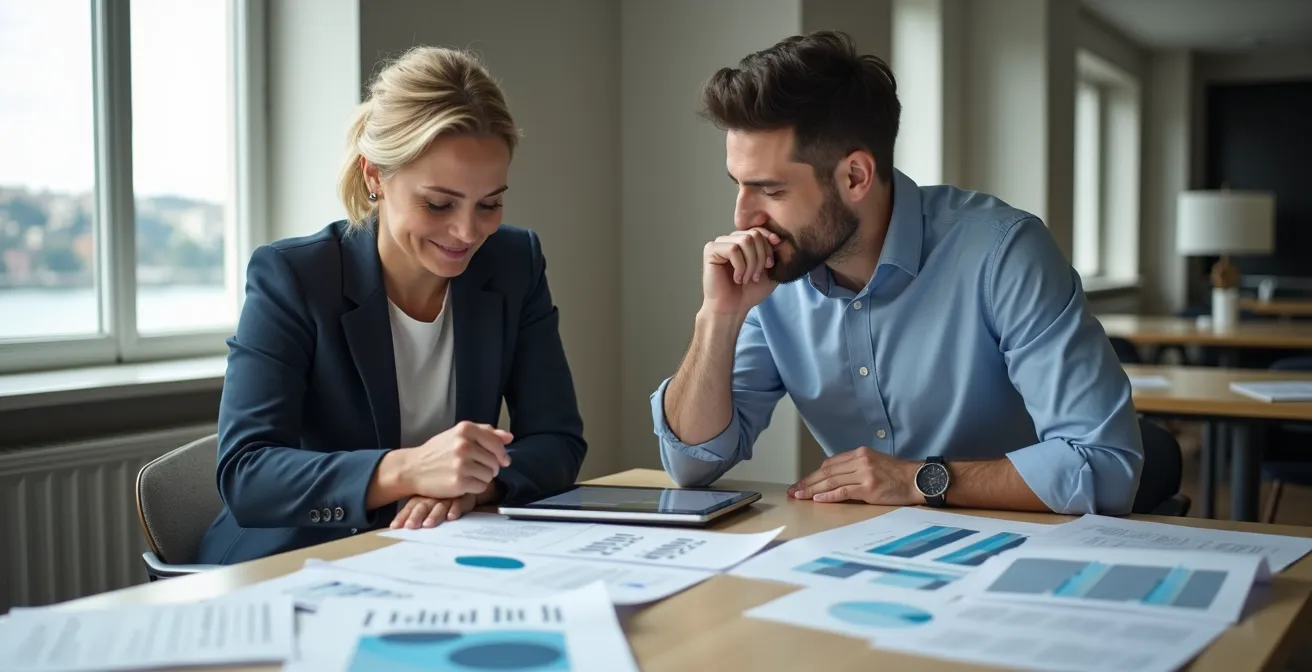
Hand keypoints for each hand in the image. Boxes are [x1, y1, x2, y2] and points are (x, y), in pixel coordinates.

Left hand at [390, 493, 476, 528]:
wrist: (469, 478)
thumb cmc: (447, 492)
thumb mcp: (431, 497)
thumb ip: (417, 509)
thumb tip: (396, 527)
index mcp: (425, 496)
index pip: (411, 506)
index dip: (403, 516)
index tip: (395, 527)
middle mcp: (436, 495)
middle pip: (424, 506)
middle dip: (416, 516)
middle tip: (410, 526)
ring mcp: (451, 496)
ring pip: (441, 505)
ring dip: (435, 515)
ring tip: (428, 524)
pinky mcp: (466, 496)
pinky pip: (461, 503)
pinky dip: (456, 509)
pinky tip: (451, 516)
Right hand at [399, 421, 512, 499]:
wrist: (413, 468)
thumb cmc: (437, 452)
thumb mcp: (458, 435)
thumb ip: (485, 433)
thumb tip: (509, 437)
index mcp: (465, 429)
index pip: (497, 442)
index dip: (501, 453)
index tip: (501, 460)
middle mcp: (464, 445)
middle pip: (495, 461)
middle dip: (490, 467)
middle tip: (476, 468)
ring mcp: (461, 464)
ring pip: (490, 475)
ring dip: (483, 478)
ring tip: (468, 474)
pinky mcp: (459, 481)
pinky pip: (481, 487)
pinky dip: (475, 487)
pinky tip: (464, 482)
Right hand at [702, 228, 780, 315]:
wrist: (733, 308)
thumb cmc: (749, 292)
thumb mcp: (770, 272)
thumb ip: (776, 255)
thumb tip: (780, 239)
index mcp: (743, 241)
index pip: (759, 230)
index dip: (769, 243)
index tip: (772, 262)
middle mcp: (731, 239)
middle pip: (754, 234)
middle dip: (761, 257)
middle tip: (756, 276)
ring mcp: (720, 243)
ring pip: (745, 240)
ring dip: (751, 263)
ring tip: (747, 278)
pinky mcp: (711, 250)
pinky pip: (733, 249)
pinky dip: (740, 266)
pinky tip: (737, 278)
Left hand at [787, 446, 919, 504]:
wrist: (918, 480)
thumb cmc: (897, 475)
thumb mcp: (874, 463)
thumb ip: (855, 467)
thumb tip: (834, 477)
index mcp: (860, 453)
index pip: (830, 463)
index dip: (813, 474)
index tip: (802, 482)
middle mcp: (860, 460)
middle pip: (827, 471)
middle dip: (807, 481)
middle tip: (793, 490)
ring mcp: (864, 473)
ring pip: (831, 481)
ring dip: (813, 489)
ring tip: (800, 496)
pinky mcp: (869, 488)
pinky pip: (843, 492)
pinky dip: (828, 496)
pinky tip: (817, 499)